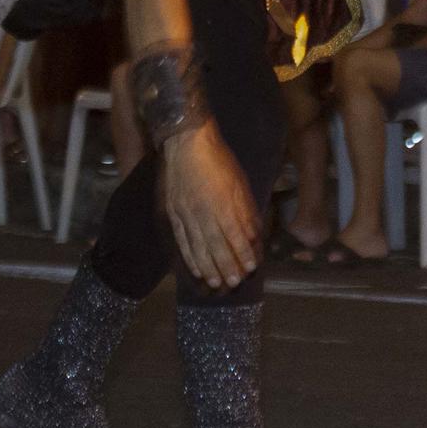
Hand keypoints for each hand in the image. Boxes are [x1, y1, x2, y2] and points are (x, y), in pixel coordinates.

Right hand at [162, 122, 260, 290]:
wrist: (187, 144)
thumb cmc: (219, 161)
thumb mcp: (239, 183)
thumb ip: (245, 211)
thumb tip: (253, 235)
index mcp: (222, 202)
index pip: (234, 235)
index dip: (242, 254)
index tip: (251, 268)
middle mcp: (203, 212)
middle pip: (215, 246)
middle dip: (227, 266)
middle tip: (235, 283)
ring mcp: (185, 215)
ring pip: (198, 248)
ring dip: (209, 268)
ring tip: (217, 283)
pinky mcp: (173, 215)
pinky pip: (182, 241)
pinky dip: (190, 258)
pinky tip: (196, 271)